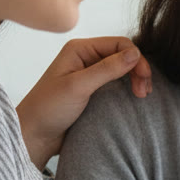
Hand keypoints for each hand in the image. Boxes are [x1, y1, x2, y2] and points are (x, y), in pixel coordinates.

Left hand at [16, 37, 151, 169]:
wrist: (34, 135)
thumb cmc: (49, 109)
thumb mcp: (78, 86)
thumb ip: (107, 69)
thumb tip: (135, 53)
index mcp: (80, 49)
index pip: (119, 44)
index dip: (136, 58)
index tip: (144, 79)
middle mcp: (86, 57)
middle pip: (124, 55)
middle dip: (138, 70)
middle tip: (144, 92)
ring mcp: (90, 74)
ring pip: (123, 69)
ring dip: (136, 79)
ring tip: (142, 95)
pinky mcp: (94, 90)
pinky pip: (117, 83)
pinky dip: (129, 88)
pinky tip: (133, 98)